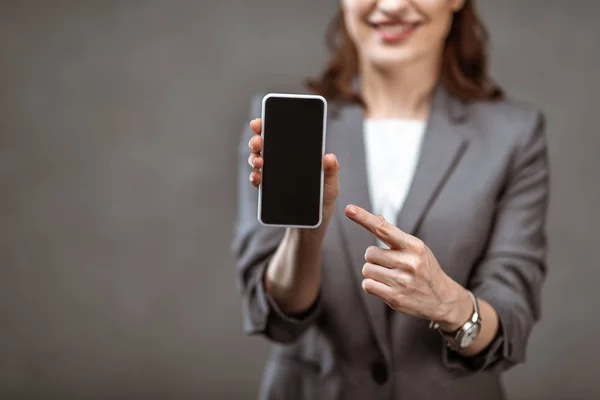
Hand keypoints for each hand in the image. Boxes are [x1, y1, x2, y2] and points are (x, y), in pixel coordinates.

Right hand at [247, 118, 339, 234]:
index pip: (282, 135)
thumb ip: (331, 172)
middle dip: (257, 139)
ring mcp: (273, 176)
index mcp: (298, 156)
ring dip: (254, 157)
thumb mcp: (331, 187)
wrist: (311, 228)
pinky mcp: (268, 191)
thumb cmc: (323, 204)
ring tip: (259, 161)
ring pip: (258, 160)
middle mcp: (283, 162)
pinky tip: (258, 177)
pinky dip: (255, 177)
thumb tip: (329, 156)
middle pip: (266, 144)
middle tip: (258, 142)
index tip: (261, 121)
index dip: (269, 126)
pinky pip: (257, 180)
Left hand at [344, 204, 472, 330]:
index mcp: (413, 245)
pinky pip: (367, 285)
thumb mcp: (416, 249)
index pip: (383, 228)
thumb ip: (395, 236)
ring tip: (391, 278)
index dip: (364, 218)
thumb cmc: (425, 269)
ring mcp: (402, 280)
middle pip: (369, 253)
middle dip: (375, 259)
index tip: (349, 209)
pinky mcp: (395, 297)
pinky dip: (372, 286)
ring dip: (374, 273)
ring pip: (367, 269)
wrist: (443, 299)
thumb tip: (377, 218)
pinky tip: (387, 287)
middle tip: (390, 266)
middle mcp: (409, 262)